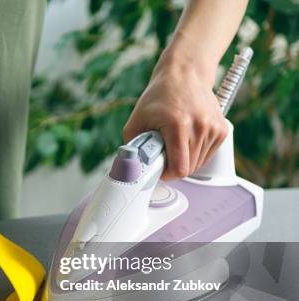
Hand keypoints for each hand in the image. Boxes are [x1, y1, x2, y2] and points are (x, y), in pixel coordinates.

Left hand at [122, 59, 227, 179]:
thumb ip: (132, 147)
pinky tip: (187, 138)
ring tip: (175, 141)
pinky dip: (196, 153)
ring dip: (185, 159)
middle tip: (163, 150)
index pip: (179, 168)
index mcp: (178, 125)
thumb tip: (130, 168)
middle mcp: (200, 126)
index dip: (167, 174)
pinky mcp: (222, 130)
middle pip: (189, 168)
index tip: (159, 169)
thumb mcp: (136, 120)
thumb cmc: (160, 95)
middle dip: (173, 165)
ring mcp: (213, 128)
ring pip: (199, 163)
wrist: (184, 74)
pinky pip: (208, 155)